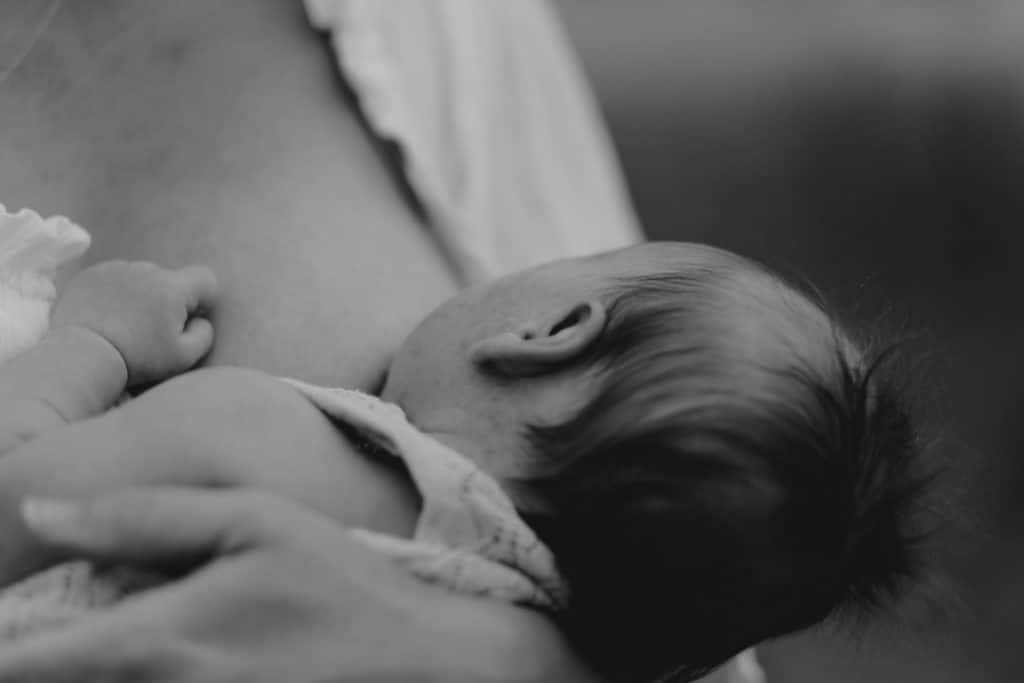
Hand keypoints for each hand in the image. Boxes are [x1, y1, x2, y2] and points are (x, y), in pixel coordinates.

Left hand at [0, 487, 521, 682]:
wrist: (420, 662)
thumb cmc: (341, 583)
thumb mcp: (255, 519)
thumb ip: (144, 516)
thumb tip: (41, 515)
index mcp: (157, 641)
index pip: (24, 659)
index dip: (4, 639)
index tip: (12, 614)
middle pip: (62, 676)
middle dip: (57, 644)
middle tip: (131, 596)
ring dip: (107, 653)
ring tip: (186, 617)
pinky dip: (148, 667)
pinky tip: (204, 641)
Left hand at [52, 261, 217, 387]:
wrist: (80, 355)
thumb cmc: (136, 359)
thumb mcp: (183, 357)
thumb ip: (204, 334)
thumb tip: (201, 320)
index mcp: (172, 287)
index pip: (204, 279)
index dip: (203, 299)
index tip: (188, 320)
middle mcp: (146, 269)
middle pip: (170, 279)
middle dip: (168, 300)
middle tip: (151, 330)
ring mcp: (116, 268)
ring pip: (142, 278)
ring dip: (141, 295)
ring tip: (125, 324)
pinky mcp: (92, 273)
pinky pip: (115, 278)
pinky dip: (116, 293)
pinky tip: (106, 316)